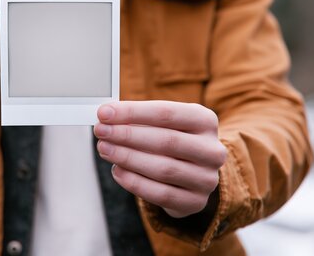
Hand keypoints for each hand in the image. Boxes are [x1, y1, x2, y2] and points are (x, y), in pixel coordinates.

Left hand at [94, 101, 226, 218]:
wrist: (193, 173)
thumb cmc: (172, 140)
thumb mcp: (164, 123)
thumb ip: (138, 119)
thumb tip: (106, 116)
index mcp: (205, 121)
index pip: (166, 113)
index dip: (132, 112)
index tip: (105, 112)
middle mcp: (212, 149)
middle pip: (166, 140)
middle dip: (127, 135)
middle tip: (101, 131)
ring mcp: (207, 178)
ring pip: (163, 168)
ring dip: (127, 158)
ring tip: (105, 149)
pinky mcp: (195, 201)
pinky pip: (161, 194)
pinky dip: (134, 182)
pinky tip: (117, 171)